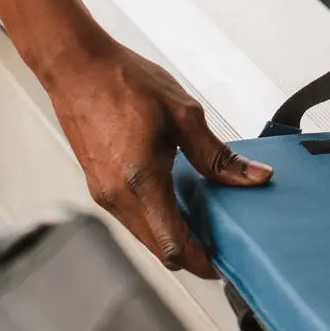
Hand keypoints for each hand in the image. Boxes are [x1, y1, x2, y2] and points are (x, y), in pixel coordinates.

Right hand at [40, 39, 272, 276]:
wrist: (77, 67)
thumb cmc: (123, 82)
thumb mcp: (183, 114)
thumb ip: (217, 154)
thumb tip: (253, 176)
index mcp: (142, 181)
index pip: (173, 246)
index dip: (202, 262)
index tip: (223, 263)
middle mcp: (117, 196)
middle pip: (158, 250)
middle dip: (190, 254)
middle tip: (220, 244)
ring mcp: (103, 193)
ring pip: (143, 235)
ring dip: (171, 236)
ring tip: (204, 220)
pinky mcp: (97, 185)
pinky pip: (131, 217)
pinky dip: (155, 219)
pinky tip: (175, 199)